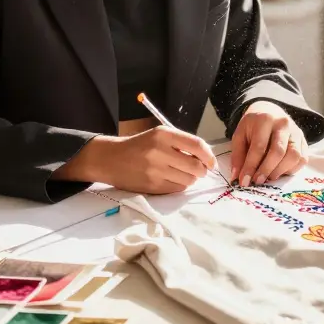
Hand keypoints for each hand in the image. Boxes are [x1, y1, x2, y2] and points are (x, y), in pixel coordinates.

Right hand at [54, 127, 215, 194]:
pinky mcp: (152, 186)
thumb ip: (182, 143)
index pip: (197, 145)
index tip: (211, 162)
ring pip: (188, 180)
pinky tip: (170, 179)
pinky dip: (179, 185)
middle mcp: (159, 151)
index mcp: (163, 134)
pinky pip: (177, 189)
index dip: (209, 156)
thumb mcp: (159, 135)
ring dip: (190, 178)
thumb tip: (207, 158)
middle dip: (201, 170)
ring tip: (180, 173)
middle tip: (198, 170)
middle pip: (196, 166)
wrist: (111, 159)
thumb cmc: (140, 146)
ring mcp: (155, 170)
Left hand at [231, 101, 307, 186]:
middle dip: (266, 170)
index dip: (251, 167)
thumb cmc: (253, 125)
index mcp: (265, 119)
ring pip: (294, 156)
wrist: (269, 110)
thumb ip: (238, 156)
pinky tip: (280, 171)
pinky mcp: (303, 140)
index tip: (244, 181)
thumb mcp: (240, 135)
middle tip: (257, 181)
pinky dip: (292, 169)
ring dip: (280, 171)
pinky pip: (303, 159)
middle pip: (278, 152)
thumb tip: (237, 177)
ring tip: (269, 176)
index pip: (259, 147)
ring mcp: (296, 132)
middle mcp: (283, 124)